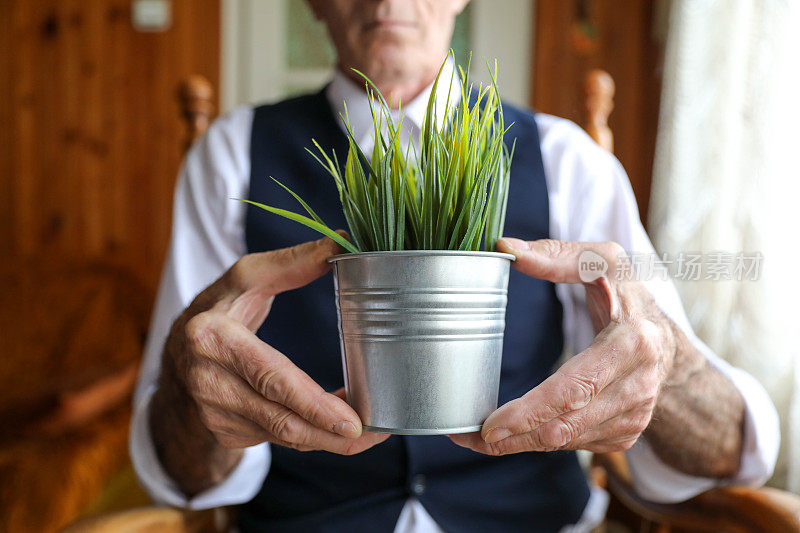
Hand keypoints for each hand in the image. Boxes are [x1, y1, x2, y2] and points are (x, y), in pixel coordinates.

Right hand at [151, 235, 387, 494]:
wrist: (175, 357)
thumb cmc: (218, 309)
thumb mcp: (245, 278)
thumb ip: (292, 263)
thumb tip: (342, 242)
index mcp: (212, 337)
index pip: (270, 376)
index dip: (312, 403)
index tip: (351, 420)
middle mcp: (208, 382)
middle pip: (280, 417)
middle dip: (330, 432)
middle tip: (372, 433)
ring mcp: (215, 413)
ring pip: (283, 435)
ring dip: (327, 438)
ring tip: (369, 432)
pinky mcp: (225, 433)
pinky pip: (278, 439)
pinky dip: (311, 435)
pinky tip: (337, 428)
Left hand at [450, 238, 675, 455]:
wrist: (663, 334)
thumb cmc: (625, 291)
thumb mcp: (599, 260)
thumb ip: (554, 254)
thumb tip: (506, 248)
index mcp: (631, 343)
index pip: (574, 387)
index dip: (529, 411)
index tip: (489, 425)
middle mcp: (638, 386)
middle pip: (566, 425)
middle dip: (513, 437)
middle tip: (466, 437)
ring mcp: (635, 415)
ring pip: (567, 441)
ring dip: (520, 444)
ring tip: (477, 438)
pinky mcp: (626, 432)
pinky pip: (576, 445)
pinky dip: (540, 442)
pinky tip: (513, 434)